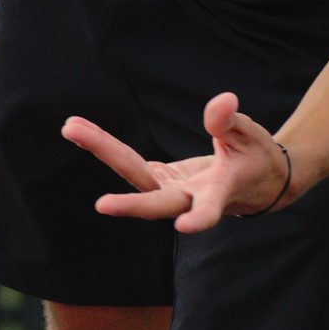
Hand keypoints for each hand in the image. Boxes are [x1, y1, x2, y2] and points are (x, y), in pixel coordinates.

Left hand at [62, 91, 292, 232]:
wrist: (256, 180)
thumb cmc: (257, 156)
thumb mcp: (251, 135)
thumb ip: (230, 121)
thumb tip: (220, 101)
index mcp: (219, 193)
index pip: (209, 210)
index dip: (199, 220)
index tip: (184, 228)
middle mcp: (189, 199)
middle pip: (155, 200)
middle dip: (129, 204)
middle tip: (100, 205)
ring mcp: (170, 191)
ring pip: (134, 175)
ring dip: (104, 151)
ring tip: (71, 127)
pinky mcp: (161, 181)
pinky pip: (130, 164)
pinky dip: (108, 147)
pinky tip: (81, 131)